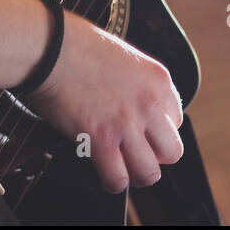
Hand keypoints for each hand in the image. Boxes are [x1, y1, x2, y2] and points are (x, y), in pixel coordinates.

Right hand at [26, 12, 183, 192]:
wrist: (53, 48)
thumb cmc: (78, 47)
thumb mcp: (126, 58)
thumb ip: (137, 84)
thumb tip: (133, 105)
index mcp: (158, 80)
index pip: (176, 121)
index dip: (158, 132)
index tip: (144, 133)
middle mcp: (149, 103)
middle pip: (172, 151)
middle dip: (155, 158)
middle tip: (137, 154)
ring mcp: (127, 123)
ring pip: (150, 173)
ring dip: (136, 175)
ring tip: (123, 168)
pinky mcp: (101, 138)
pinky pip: (118, 178)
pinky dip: (113, 182)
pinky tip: (105, 173)